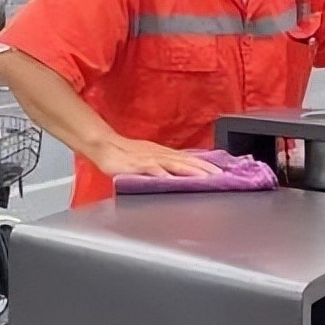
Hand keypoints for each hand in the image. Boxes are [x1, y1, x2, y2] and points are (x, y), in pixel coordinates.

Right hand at [89, 137, 222, 178]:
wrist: (103, 146)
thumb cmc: (125, 155)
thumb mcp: (149, 159)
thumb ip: (165, 164)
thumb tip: (181, 172)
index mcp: (163, 153)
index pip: (188, 158)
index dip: (205, 164)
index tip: (221, 170)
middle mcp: (159, 154)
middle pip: (185, 160)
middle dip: (203, 168)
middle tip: (219, 175)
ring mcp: (147, 158)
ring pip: (171, 163)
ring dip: (188, 170)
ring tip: (202, 177)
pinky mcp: (134, 164)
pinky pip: (149, 169)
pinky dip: (159, 173)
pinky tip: (168, 179)